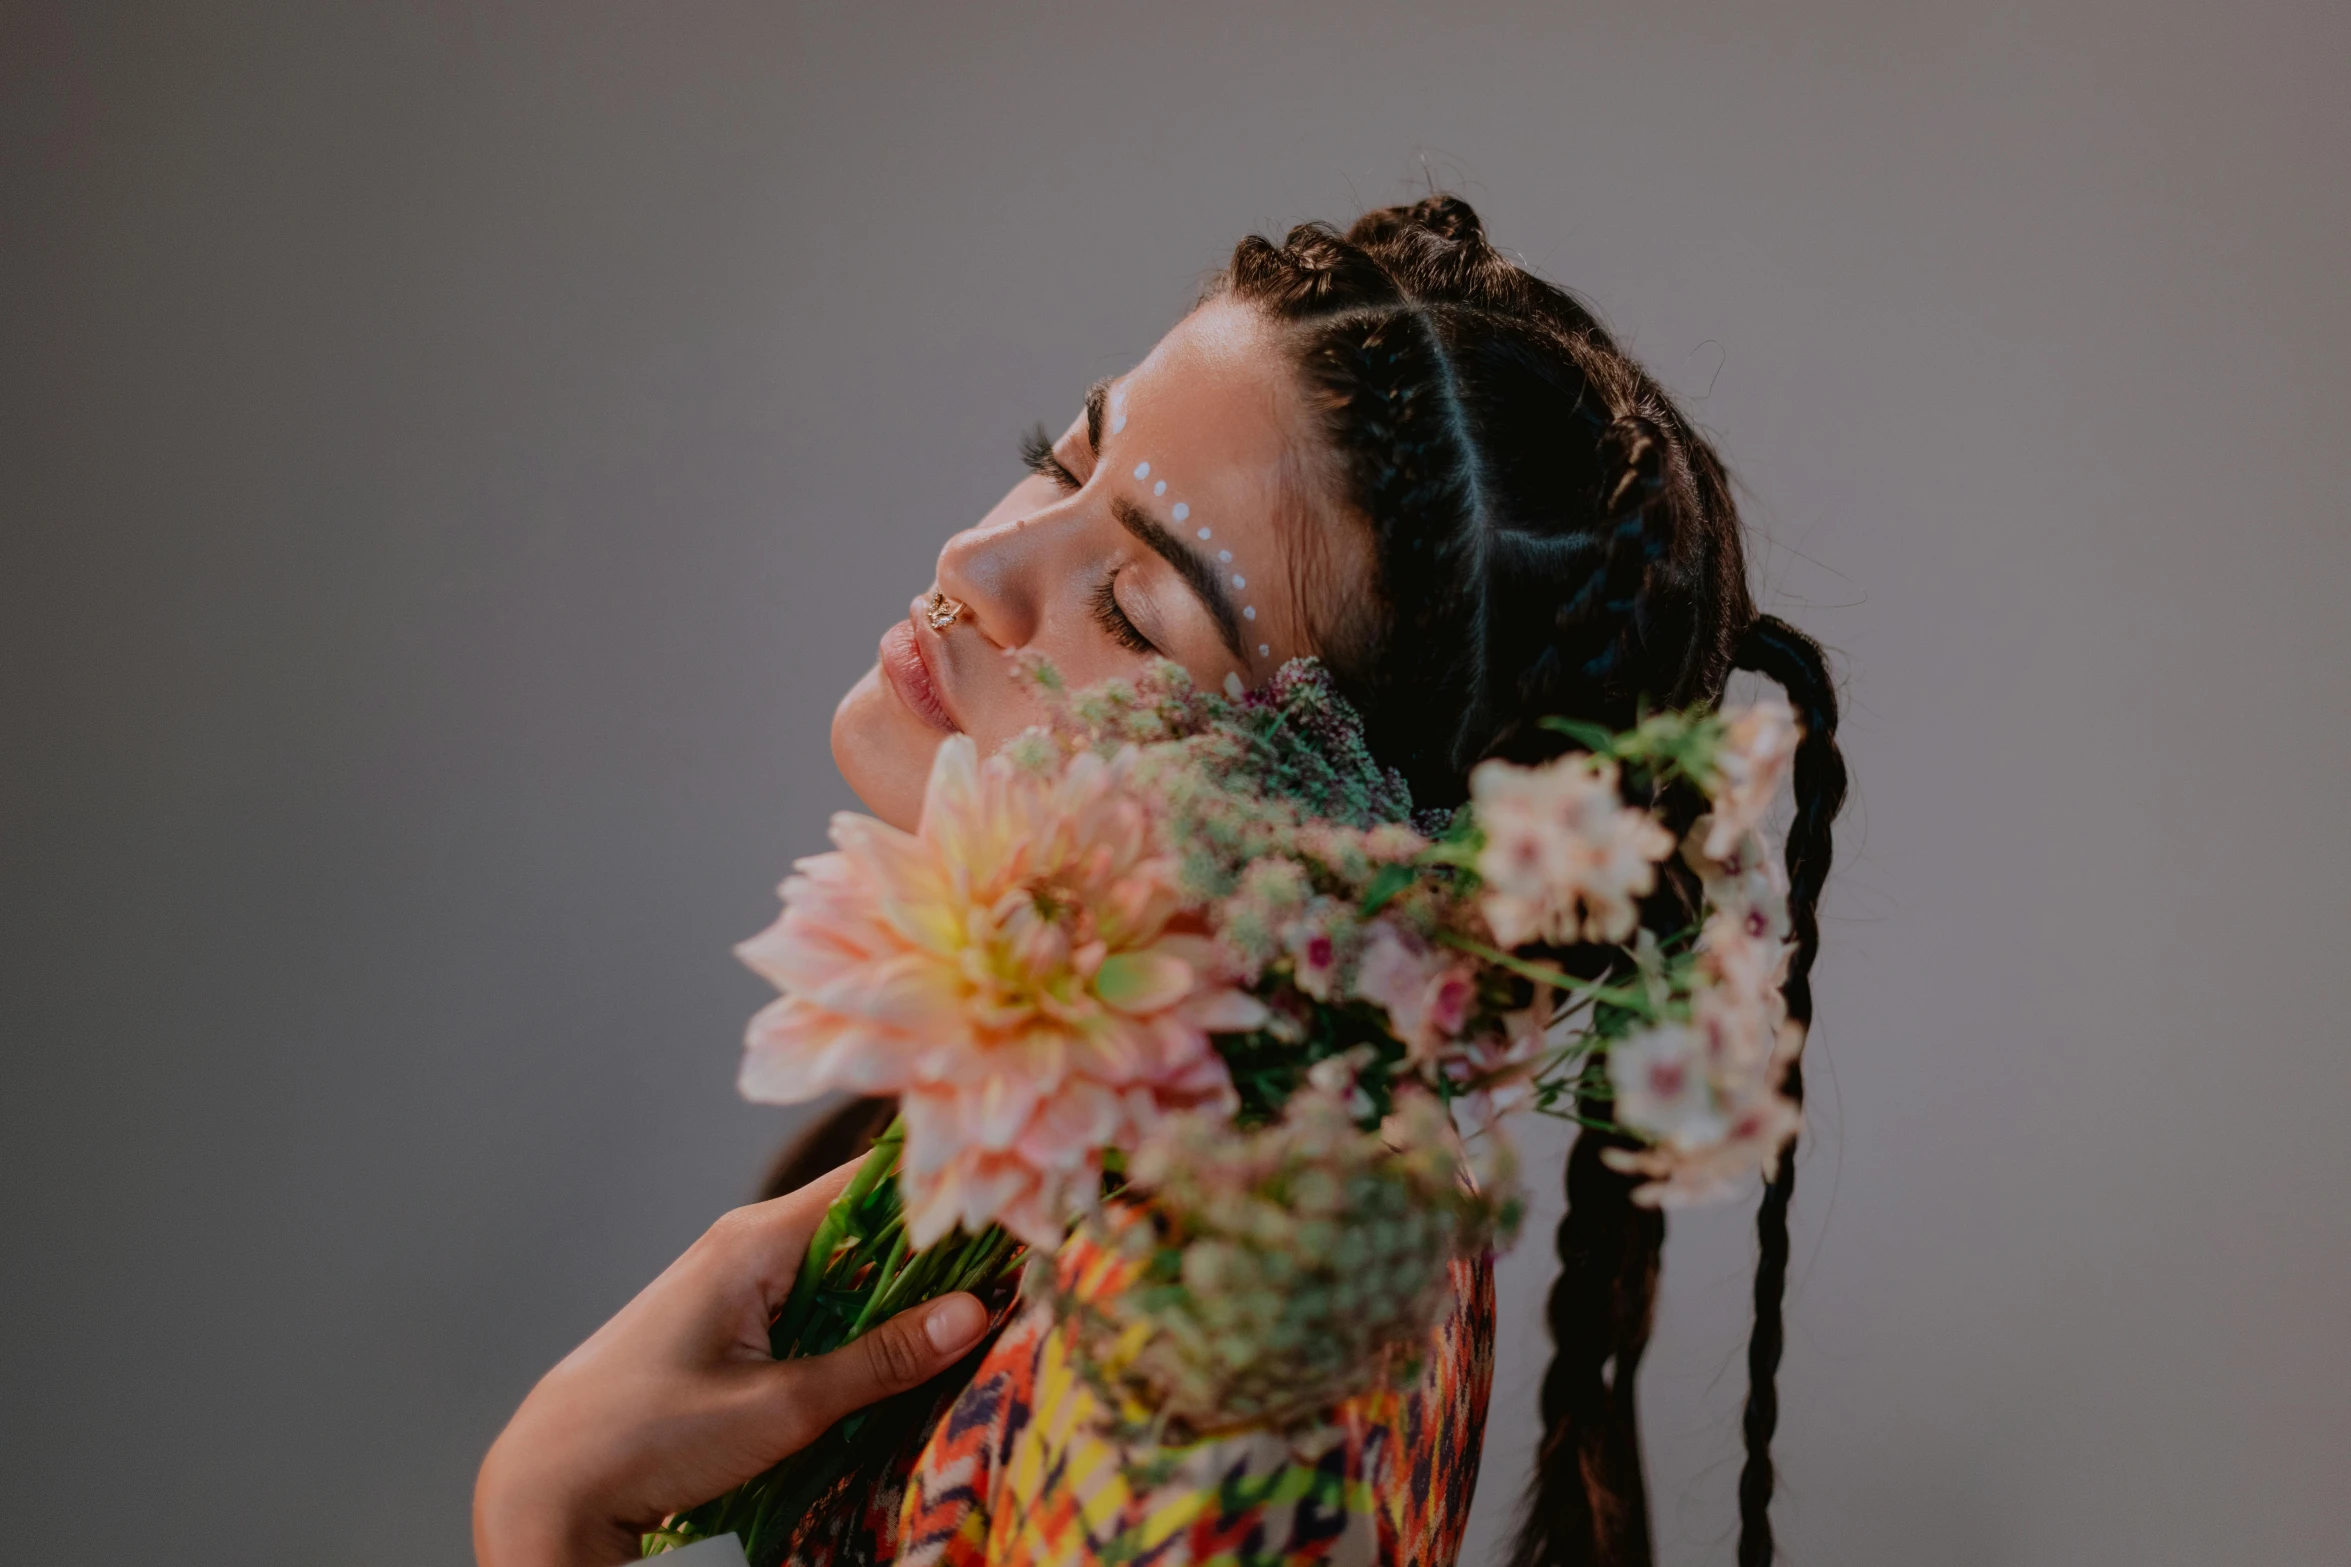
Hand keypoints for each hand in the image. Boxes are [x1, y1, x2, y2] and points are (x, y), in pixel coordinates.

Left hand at [473, 1162, 990, 1566]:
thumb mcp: (779, 1408)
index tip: (1016, 1199)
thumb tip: (976, 1312)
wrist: (546, 1482)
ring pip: (845, 1266)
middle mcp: (749, 1242)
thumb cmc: (647, 1436)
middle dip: (937, 1245)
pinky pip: (816, 1300)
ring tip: (978, 1304)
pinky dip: (861, 1319)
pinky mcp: (731, 1320)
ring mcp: (737, 1280)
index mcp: (758, 1238)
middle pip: (867, 1222)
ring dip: (901, 1290)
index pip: (874, 1181)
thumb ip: (879, 1361)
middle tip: (1017, 1264)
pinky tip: (901, 1349)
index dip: (944, 1186)